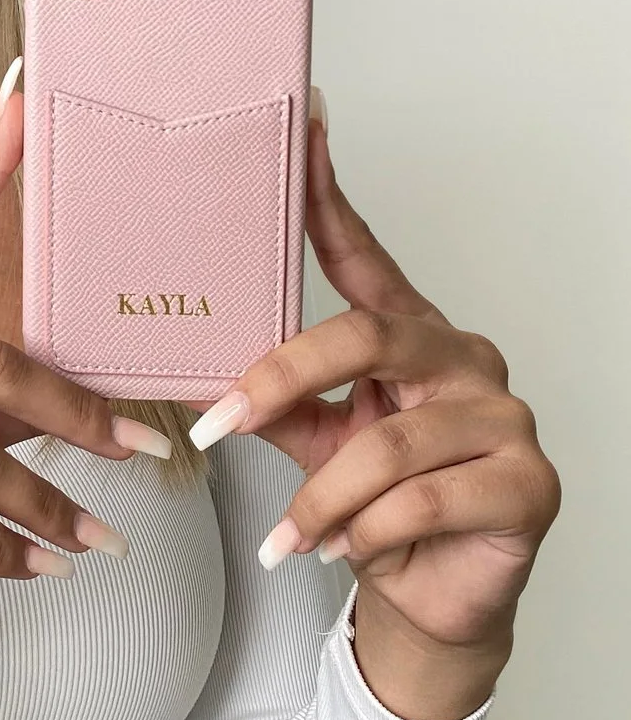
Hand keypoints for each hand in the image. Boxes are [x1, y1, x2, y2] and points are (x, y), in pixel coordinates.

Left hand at [187, 92, 561, 667]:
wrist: (433, 598)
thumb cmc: (374, 508)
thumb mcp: (312, 444)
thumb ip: (271, 404)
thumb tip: (192, 378)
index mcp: (409, 333)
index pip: (363, 252)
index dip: (329, 192)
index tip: (304, 121)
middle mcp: (462, 358)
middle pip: (363, 337)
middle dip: (279, 382)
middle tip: (218, 426)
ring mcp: (505, 416)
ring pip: (384, 444)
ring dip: (320, 498)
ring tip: (288, 536)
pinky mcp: (528, 483)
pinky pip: (421, 501)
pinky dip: (364, 533)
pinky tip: (340, 551)